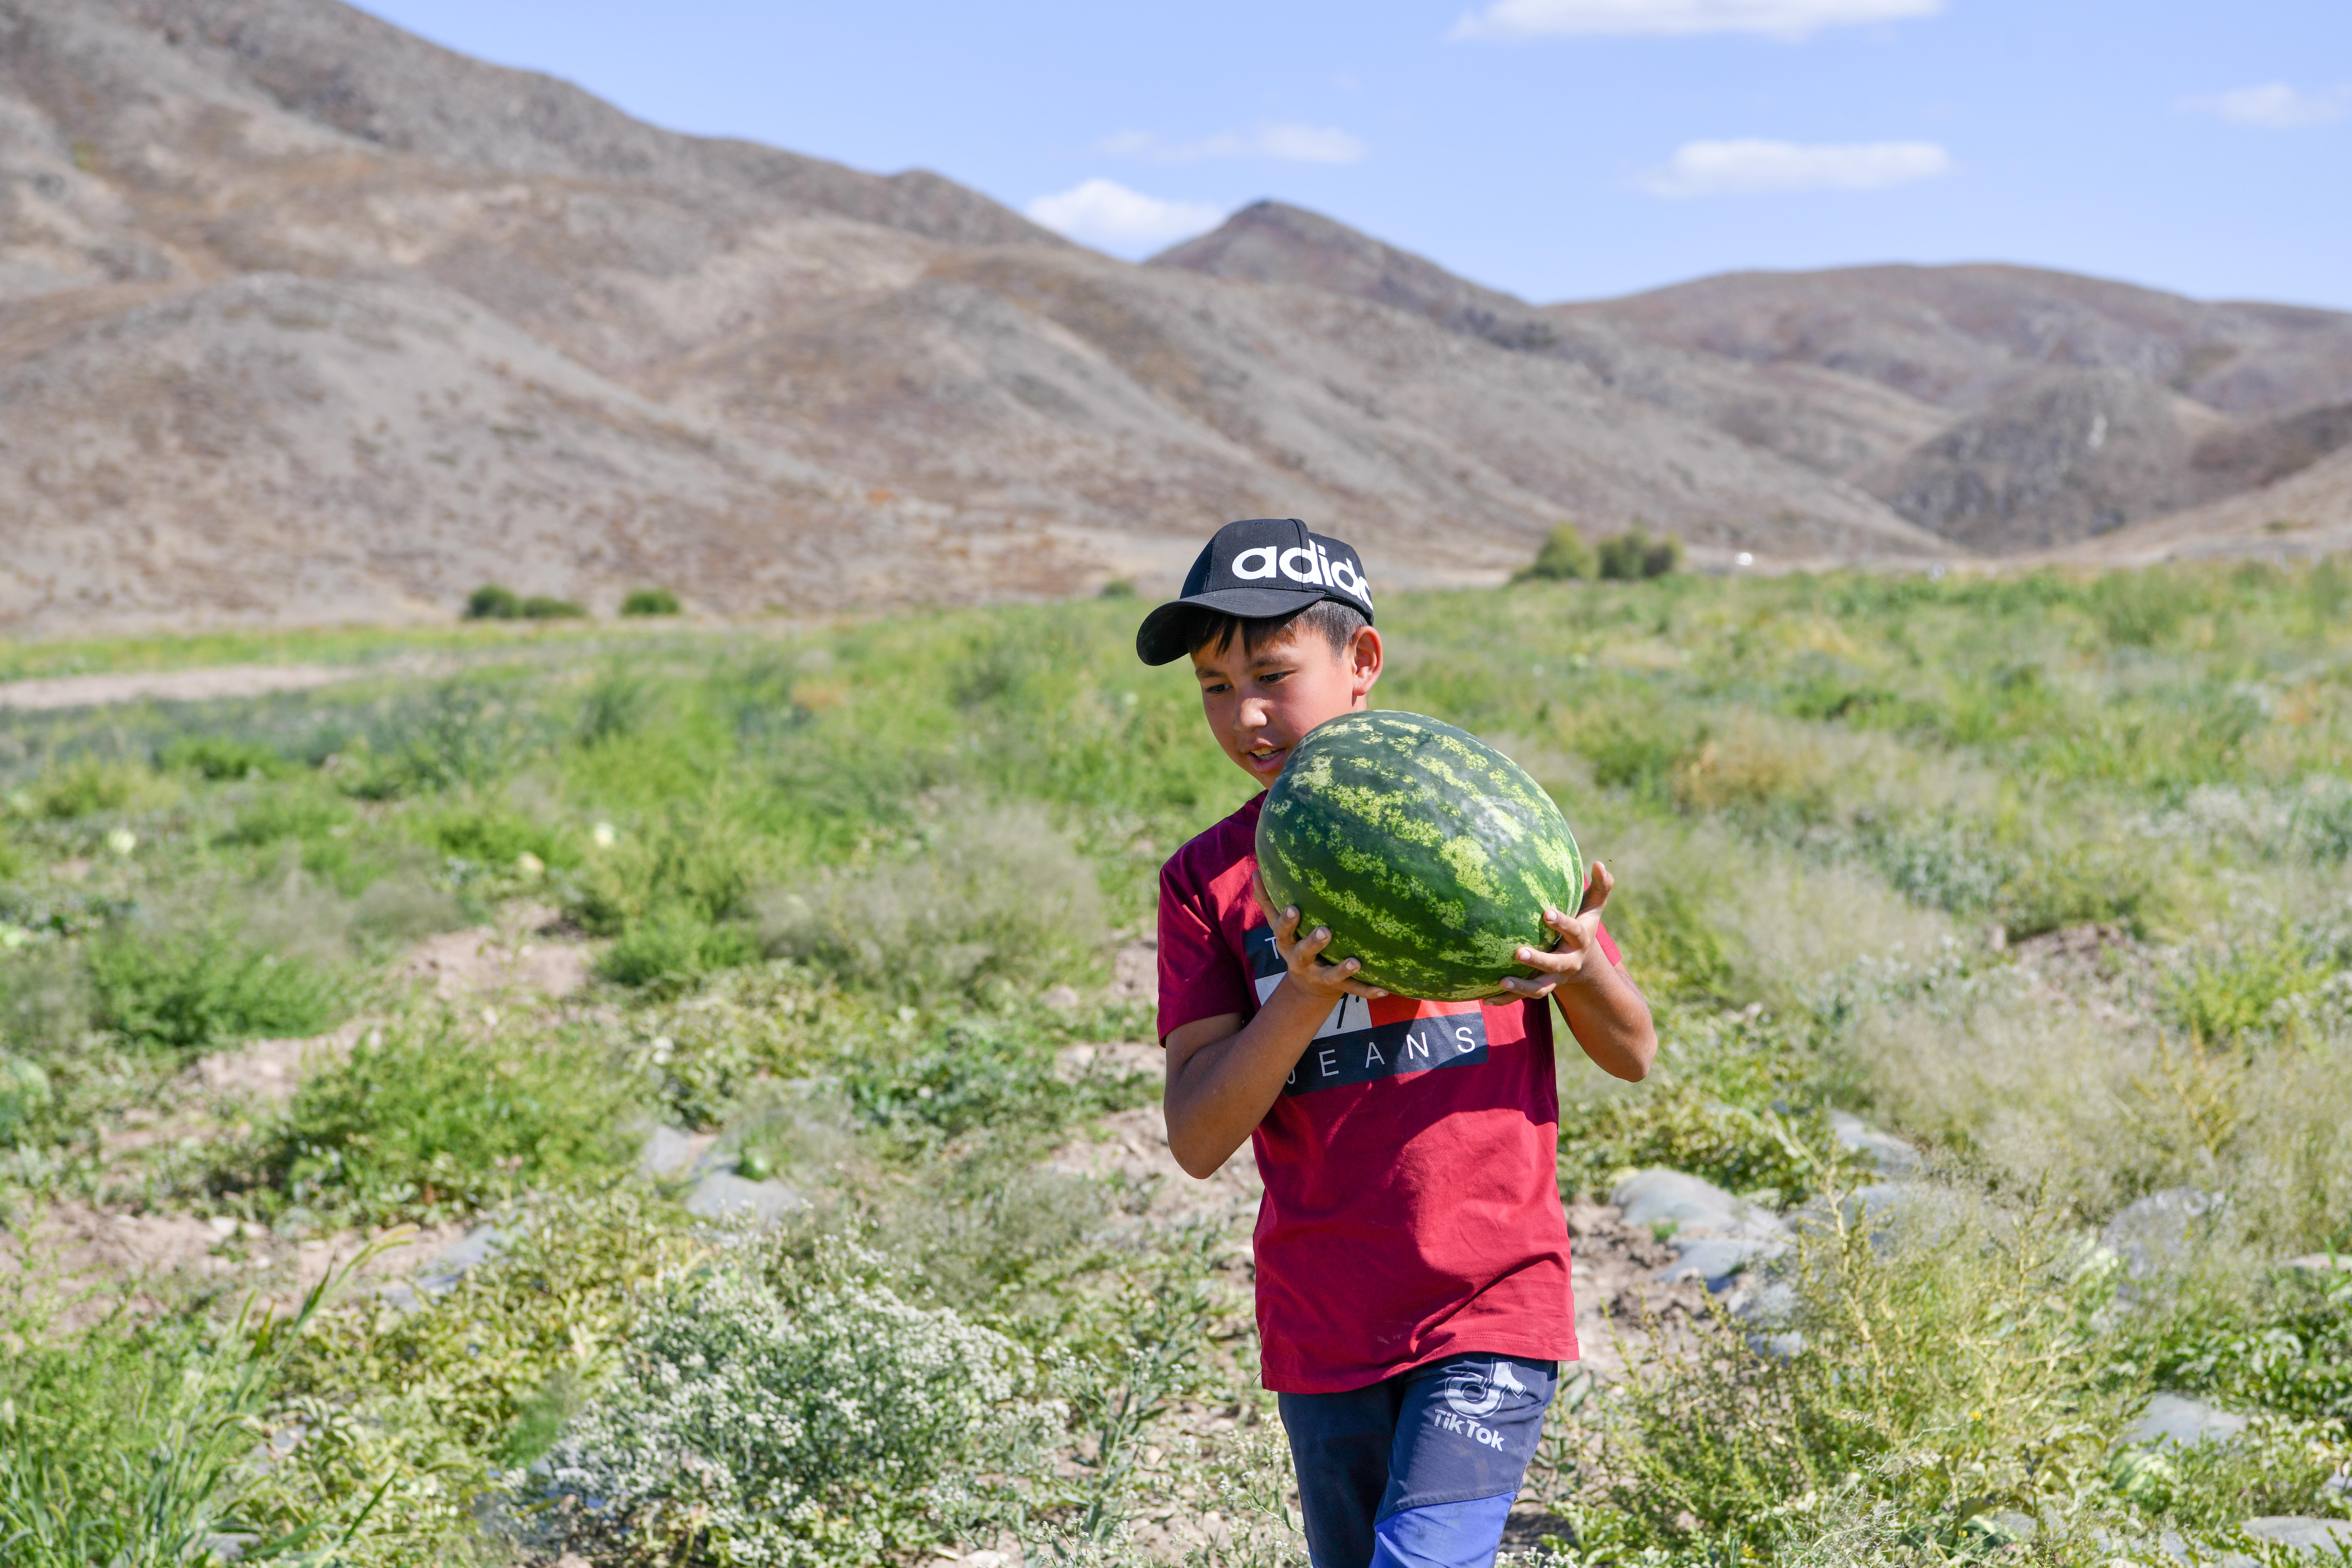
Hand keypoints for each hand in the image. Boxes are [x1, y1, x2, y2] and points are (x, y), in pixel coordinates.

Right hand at [1254, 869, 1389, 1003]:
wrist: (1307, 986)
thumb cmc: (1295, 943)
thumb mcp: (1279, 927)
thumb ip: (1268, 901)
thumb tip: (1256, 871)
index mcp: (1288, 944)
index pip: (1283, 932)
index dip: (1287, 922)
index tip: (1294, 908)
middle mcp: (1302, 962)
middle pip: (1304, 953)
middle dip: (1313, 943)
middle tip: (1325, 931)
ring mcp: (1321, 976)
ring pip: (1331, 975)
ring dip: (1343, 970)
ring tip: (1355, 962)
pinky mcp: (1339, 987)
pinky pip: (1355, 990)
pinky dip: (1368, 990)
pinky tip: (1384, 990)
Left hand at [1494, 860, 1616, 1000]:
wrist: (1583, 964)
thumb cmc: (1583, 926)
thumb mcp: (1593, 909)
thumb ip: (1601, 887)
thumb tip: (1600, 863)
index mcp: (1580, 941)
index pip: (1573, 931)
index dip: (1561, 923)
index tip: (1546, 913)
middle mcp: (1567, 963)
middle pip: (1555, 965)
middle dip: (1538, 960)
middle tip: (1518, 952)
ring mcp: (1553, 979)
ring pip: (1539, 988)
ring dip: (1521, 987)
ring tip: (1501, 981)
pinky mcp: (1539, 987)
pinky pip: (1521, 997)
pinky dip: (1504, 1000)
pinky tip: (1485, 999)